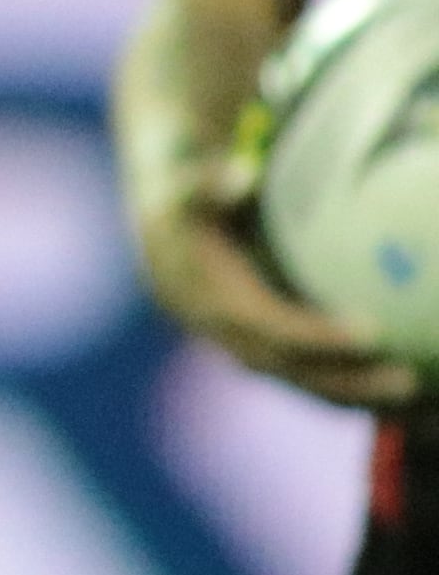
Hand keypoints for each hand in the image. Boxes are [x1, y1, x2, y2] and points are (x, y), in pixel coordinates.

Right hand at [139, 198, 415, 410]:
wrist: (161, 239)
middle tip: (410, 380)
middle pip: (291, 369)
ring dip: (358, 397)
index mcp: (207, 298)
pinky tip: (401, 398)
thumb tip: (240, 174)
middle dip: (348, 380)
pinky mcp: (259, 357)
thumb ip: (211, 180)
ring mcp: (240, 350)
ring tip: (420, 400)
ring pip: (302, 384)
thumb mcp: (191, 186)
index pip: (269, 326)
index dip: (317, 335)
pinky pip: (307, 381)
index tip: (373, 332)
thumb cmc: (190, 202)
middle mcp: (223, 335)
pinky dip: (349, 392)